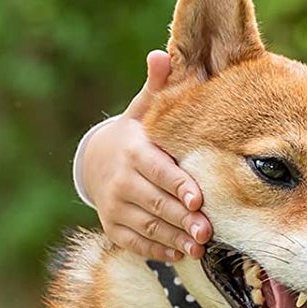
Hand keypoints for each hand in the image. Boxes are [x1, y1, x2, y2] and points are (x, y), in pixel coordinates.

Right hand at [79, 50, 213, 261]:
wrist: (99, 160)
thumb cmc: (139, 134)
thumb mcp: (144, 110)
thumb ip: (158, 89)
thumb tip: (162, 53)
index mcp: (133, 150)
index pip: (156, 170)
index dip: (176, 186)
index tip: (198, 200)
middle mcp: (120, 180)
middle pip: (154, 202)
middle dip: (181, 218)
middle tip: (208, 231)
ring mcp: (114, 206)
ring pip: (146, 225)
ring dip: (173, 238)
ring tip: (199, 247)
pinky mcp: (113, 227)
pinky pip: (135, 242)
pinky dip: (157, 250)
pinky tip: (180, 254)